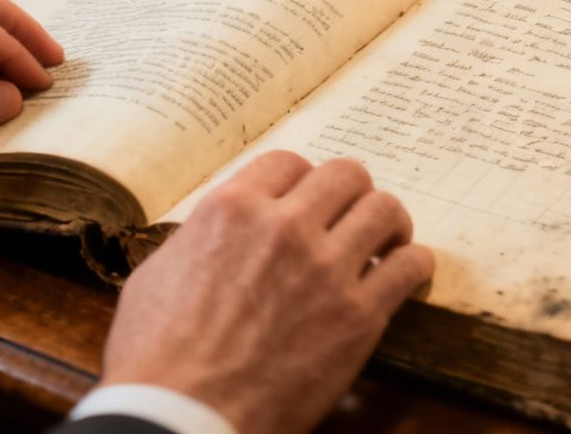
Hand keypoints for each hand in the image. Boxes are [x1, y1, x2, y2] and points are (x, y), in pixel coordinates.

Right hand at [99, 153, 434, 433]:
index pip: (289, 163)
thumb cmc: (156, 358)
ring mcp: (326, 269)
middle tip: (353, 216)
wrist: (184, 418)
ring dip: (389, 223)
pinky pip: (409, 266)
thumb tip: (214, 236)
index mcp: (232, 210)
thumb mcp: (158, 276)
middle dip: (352, 193)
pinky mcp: (358, 317)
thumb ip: (198, 241)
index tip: (310, 201)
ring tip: (387, 242)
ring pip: (384, 210)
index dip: (303, 181)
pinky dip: (414, 264)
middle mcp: (284, 227)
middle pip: (346, 175)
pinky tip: (406, 273)